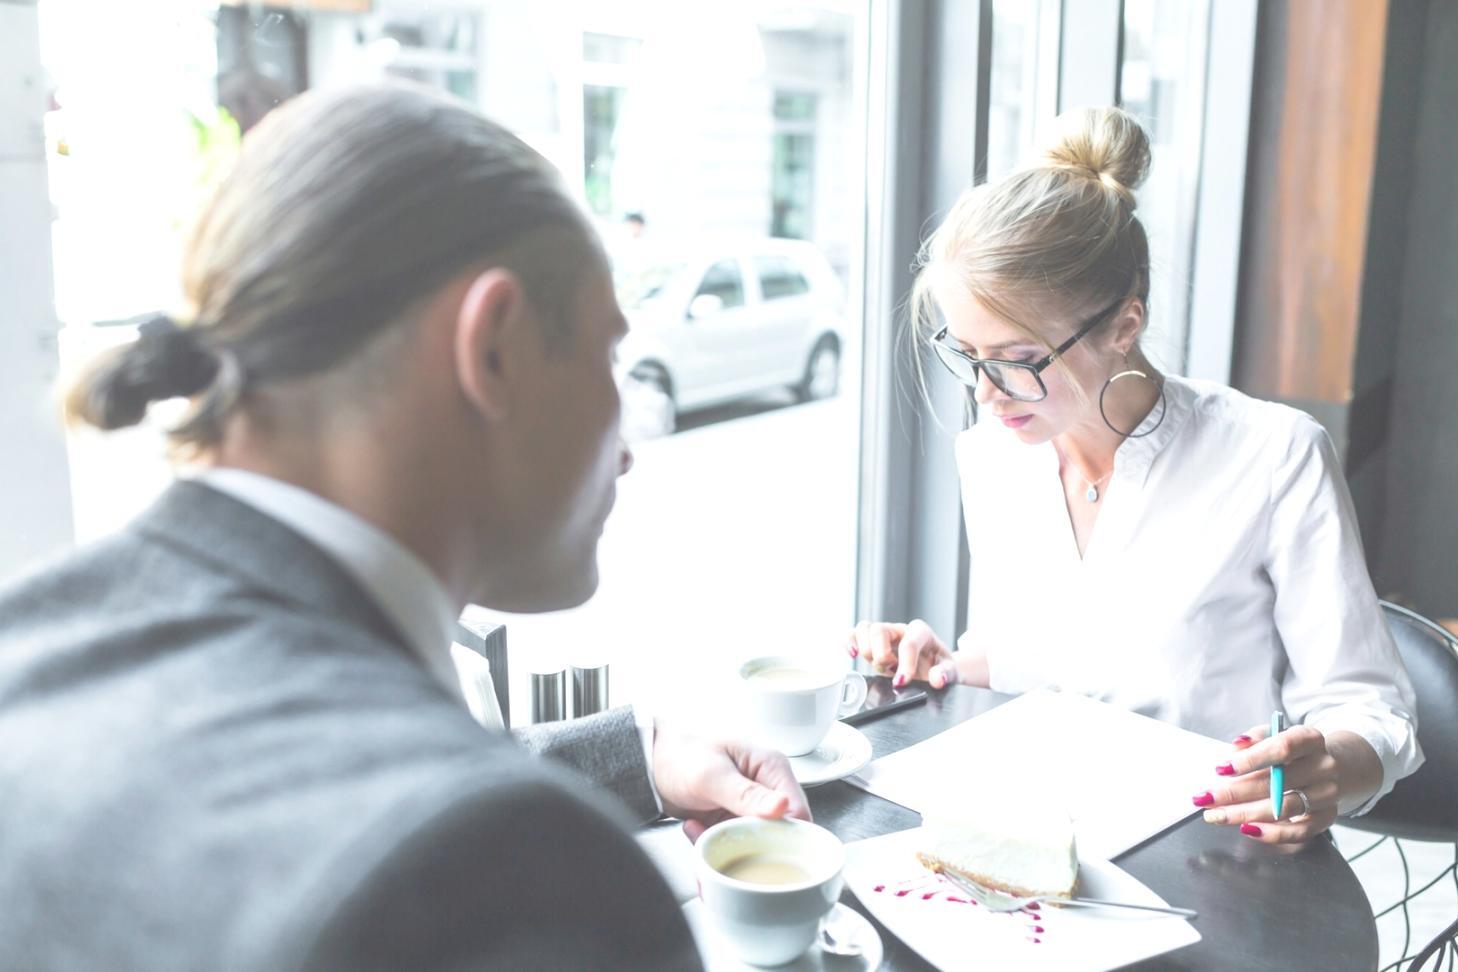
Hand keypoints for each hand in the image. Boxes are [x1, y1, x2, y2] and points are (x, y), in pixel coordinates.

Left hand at [651, 726, 810, 842]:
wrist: (652, 761)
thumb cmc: (681, 753)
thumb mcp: (711, 774)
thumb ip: (745, 794)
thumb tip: (782, 807)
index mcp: (771, 768)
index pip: (798, 813)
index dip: (785, 838)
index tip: (758, 848)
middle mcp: (768, 788)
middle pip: (780, 835)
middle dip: (750, 847)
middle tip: (719, 842)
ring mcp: (752, 806)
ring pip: (756, 844)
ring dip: (727, 846)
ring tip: (700, 832)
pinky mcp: (735, 820)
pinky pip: (735, 844)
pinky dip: (714, 844)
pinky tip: (696, 830)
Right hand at [848, 619, 956, 687]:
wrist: (935, 666)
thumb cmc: (941, 665)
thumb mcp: (951, 671)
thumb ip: (947, 673)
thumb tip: (937, 679)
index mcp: (920, 632)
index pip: (908, 643)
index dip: (905, 664)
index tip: (902, 682)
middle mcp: (900, 629)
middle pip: (879, 630)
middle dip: (881, 655)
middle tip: (891, 671)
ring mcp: (885, 635)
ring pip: (864, 629)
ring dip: (866, 650)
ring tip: (880, 666)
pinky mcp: (872, 643)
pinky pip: (854, 634)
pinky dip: (849, 642)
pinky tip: (852, 655)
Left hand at [1193, 725, 1340, 842]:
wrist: (1330, 765)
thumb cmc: (1292, 750)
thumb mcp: (1274, 734)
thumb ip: (1255, 738)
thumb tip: (1237, 746)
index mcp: (1310, 739)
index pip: (1282, 748)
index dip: (1251, 760)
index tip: (1221, 769)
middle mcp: (1324, 766)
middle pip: (1278, 783)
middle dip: (1236, 793)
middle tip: (1207, 799)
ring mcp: (1328, 794)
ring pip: (1284, 808)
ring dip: (1246, 814)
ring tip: (1218, 816)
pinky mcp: (1326, 817)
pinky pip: (1300, 831)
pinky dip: (1272, 833)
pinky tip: (1247, 829)